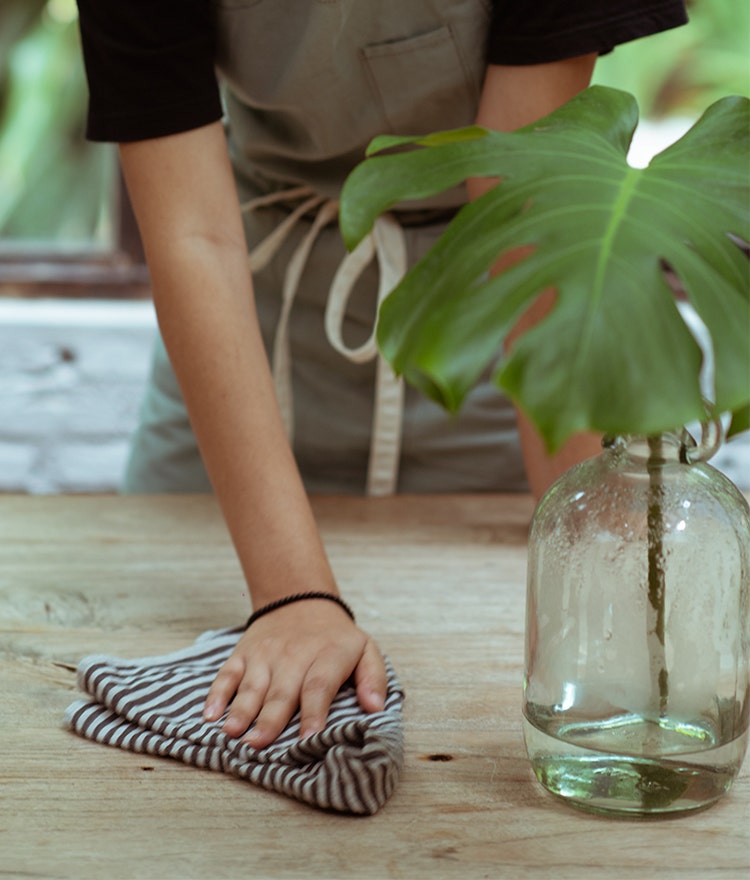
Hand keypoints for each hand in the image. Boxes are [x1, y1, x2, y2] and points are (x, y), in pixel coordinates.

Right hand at [202, 600, 386, 747]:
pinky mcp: (243, 654)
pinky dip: (216, 693)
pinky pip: (227, 673)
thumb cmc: (336, 638)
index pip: (319, 686)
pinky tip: (210, 714)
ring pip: (252, 685)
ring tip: (233, 734)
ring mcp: (265, 655)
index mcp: (327, 656)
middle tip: (259, 746)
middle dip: (270, 720)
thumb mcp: (366, 650)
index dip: (313, 713)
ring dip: (241, 710)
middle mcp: (294, 656)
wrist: (301, 601)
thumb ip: (374, 678)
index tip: (308, 739)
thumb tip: (375, 708)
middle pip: (281, 691)